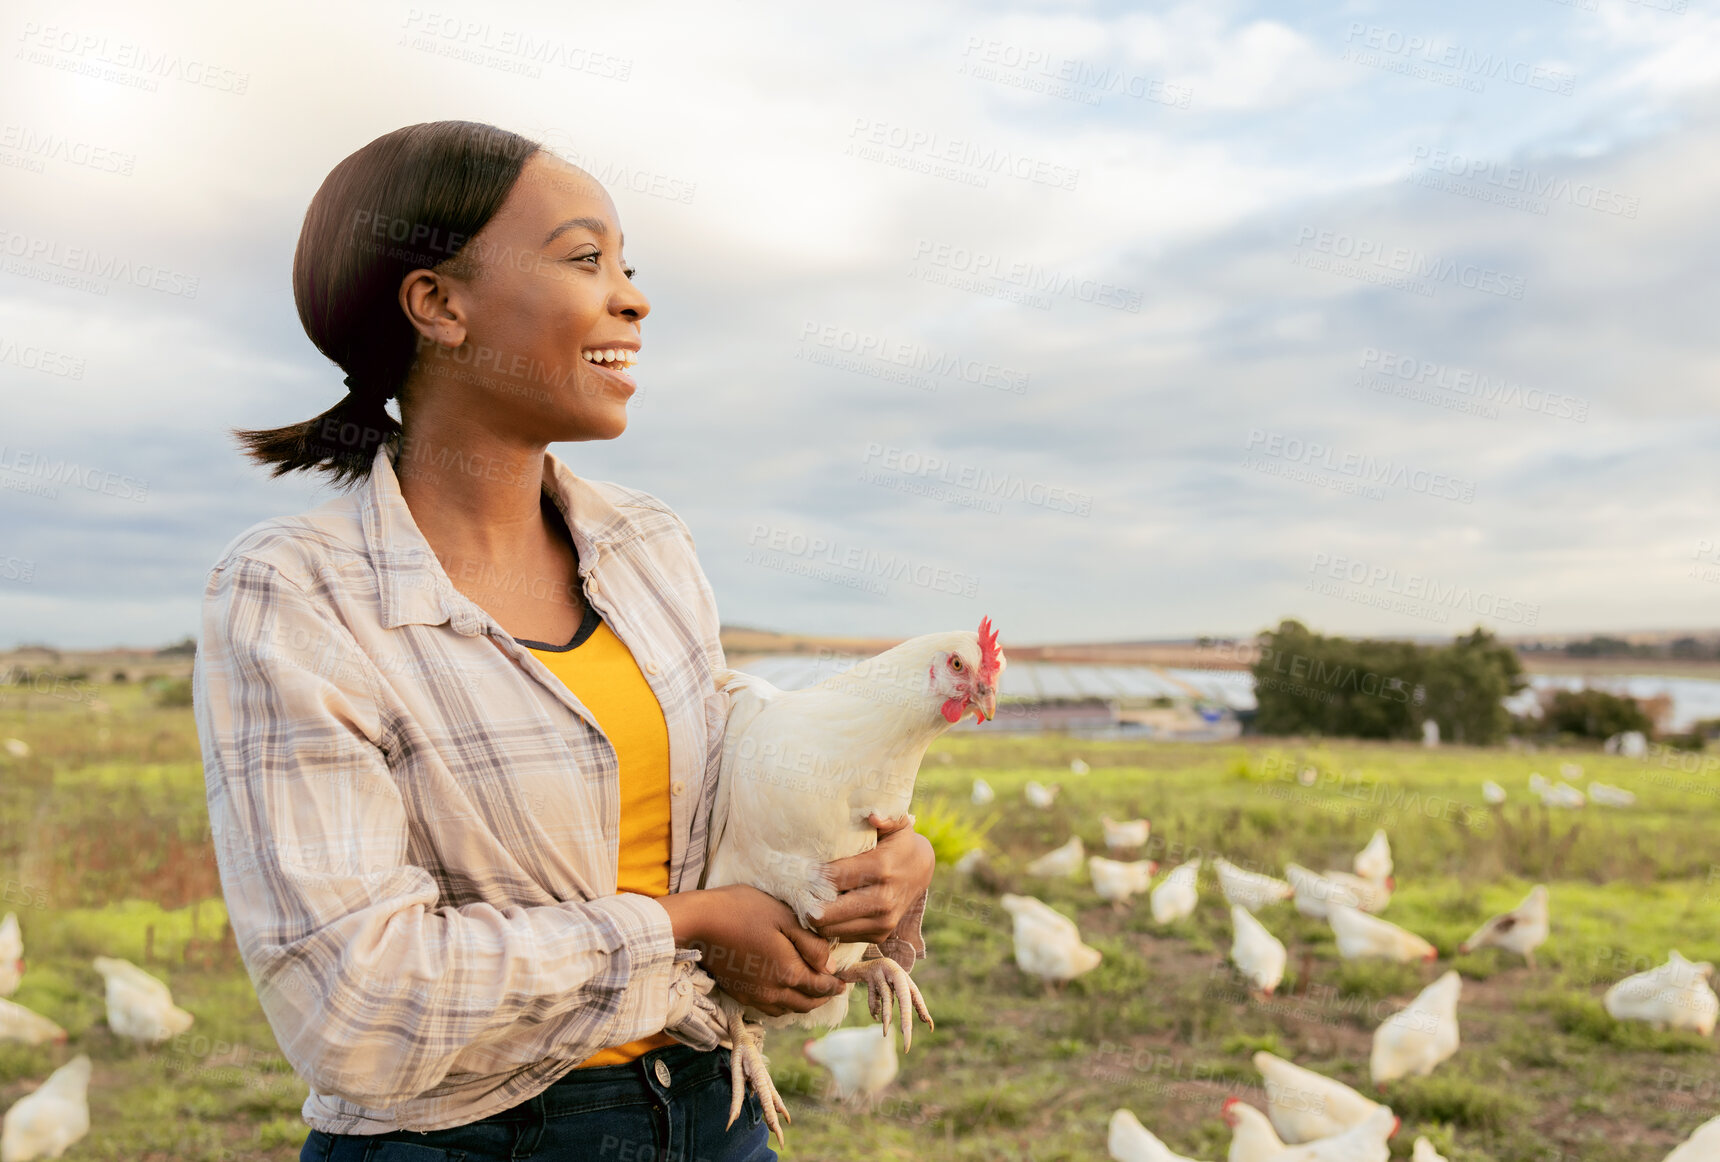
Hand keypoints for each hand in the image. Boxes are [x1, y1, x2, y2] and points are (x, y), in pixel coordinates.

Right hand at [660, 885, 845, 1016]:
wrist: (701, 922)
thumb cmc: (745, 911)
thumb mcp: (785, 918)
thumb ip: (811, 944)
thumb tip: (830, 966)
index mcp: (788, 973)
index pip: (821, 987)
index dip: (836, 986)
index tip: (845, 982)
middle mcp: (773, 992)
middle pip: (806, 1003)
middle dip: (823, 998)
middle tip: (834, 988)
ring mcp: (754, 996)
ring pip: (788, 1009)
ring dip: (804, 1003)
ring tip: (812, 991)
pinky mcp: (740, 994)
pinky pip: (769, 1009)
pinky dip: (784, 1005)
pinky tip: (785, 992)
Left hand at [810, 813, 935, 944]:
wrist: (921, 870)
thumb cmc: (898, 842)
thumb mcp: (897, 823)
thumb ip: (886, 817)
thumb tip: (873, 815)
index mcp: (881, 868)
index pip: (833, 877)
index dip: (811, 875)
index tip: (797, 869)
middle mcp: (883, 899)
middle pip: (827, 912)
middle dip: (807, 902)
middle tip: (796, 890)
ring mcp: (882, 921)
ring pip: (830, 928)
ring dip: (815, 916)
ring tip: (806, 900)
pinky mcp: (879, 935)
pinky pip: (841, 936)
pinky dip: (829, 926)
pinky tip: (824, 909)